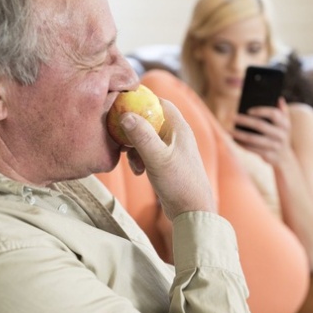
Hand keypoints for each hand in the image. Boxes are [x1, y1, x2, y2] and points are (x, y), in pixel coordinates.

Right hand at [120, 99, 215, 220]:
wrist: (192, 211)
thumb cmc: (180, 183)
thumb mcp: (157, 159)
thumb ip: (142, 137)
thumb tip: (126, 115)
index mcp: (179, 127)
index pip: (159, 103)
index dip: (141, 101)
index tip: (122, 107)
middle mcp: (176, 135)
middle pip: (149, 120)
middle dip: (133, 129)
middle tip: (120, 139)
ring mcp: (171, 148)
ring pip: (146, 137)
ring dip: (134, 147)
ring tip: (133, 163)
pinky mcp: (166, 161)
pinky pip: (148, 152)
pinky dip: (139, 158)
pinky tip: (138, 172)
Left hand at [232, 97, 291, 166]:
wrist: (284, 157)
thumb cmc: (279, 135)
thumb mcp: (284, 123)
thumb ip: (282, 111)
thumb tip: (279, 98)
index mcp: (284, 124)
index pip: (273, 114)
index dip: (261, 111)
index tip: (248, 110)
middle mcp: (281, 134)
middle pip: (260, 125)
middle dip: (244, 121)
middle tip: (232, 117)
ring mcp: (275, 146)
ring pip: (253, 139)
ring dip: (239, 134)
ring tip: (228, 130)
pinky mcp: (268, 155)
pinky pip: (251, 149)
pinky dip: (241, 144)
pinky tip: (233, 139)